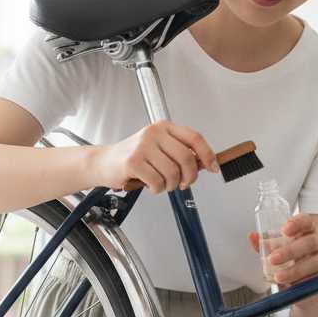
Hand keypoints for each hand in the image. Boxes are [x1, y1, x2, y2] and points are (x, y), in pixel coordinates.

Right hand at [92, 121, 219, 193]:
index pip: (194, 138)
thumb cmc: (133, 158)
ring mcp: (143, 146)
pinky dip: (157, 189)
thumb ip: (179, 153)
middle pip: (187, 158)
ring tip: (161, 184)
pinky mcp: (133, 161)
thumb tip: (205, 163)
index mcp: (164, 127)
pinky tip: (150, 185)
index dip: (208, 154)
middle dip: (189, 176)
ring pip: (173, 173)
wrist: (103, 162)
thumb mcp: (159, 149)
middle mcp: (154, 133)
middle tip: (183, 183)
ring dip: (170, 185)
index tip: (213, 167)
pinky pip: (157, 182)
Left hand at [247, 213, 317, 288]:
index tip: (284, 229)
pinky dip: (304, 282)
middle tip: (272, 259)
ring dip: (294, 270)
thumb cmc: (295, 264)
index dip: (297, 223)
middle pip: (309, 242)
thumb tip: (252, 237)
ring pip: (314, 262)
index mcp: (309, 231)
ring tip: (279, 277)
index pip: (306, 221)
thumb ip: (266, 245)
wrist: (310, 289)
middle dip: (289, 251)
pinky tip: (293, 286)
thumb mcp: (280, 253)